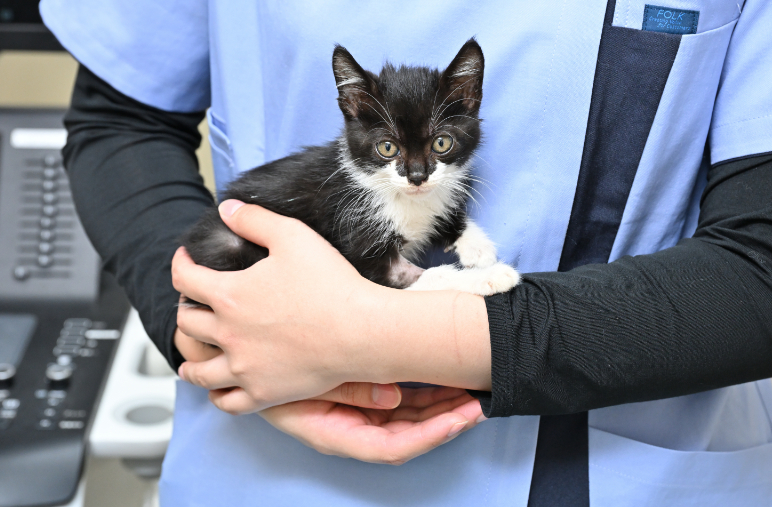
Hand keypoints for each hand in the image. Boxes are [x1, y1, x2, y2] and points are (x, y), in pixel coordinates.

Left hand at [174, 200, 492, 414]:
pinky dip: (216, 395)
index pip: (184, 279)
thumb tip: (227, 209)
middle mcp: (228, 334)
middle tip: (194, 304)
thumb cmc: (332, 284)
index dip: (180, 264)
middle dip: (185, 309)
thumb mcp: (293, 236)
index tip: (185, 260)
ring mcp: (244, 368)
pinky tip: (219, 389)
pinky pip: (227, 401)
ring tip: (192, 354)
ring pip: (198, 370)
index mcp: (229, 295)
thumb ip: (255, 220)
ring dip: (190, 358)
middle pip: (187, 324)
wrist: (361, 332)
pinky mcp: (263, 393)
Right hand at [259, 386, 485, 464]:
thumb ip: (350, 391)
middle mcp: (354, 429)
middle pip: (410, 435)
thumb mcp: (306, 385)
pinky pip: (401, 404)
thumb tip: (395, 397)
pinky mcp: (363, 400)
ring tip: (472, 390)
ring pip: (410, 420)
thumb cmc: (272, 378)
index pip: (393, 446)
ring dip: (442, 407)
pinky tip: (447, 384)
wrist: (253, 364)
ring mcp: (361, 415)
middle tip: (479, 400)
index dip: (432, 435)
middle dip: (447, 420)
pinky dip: (426, 397)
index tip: (461, 418)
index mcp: (337, 433)